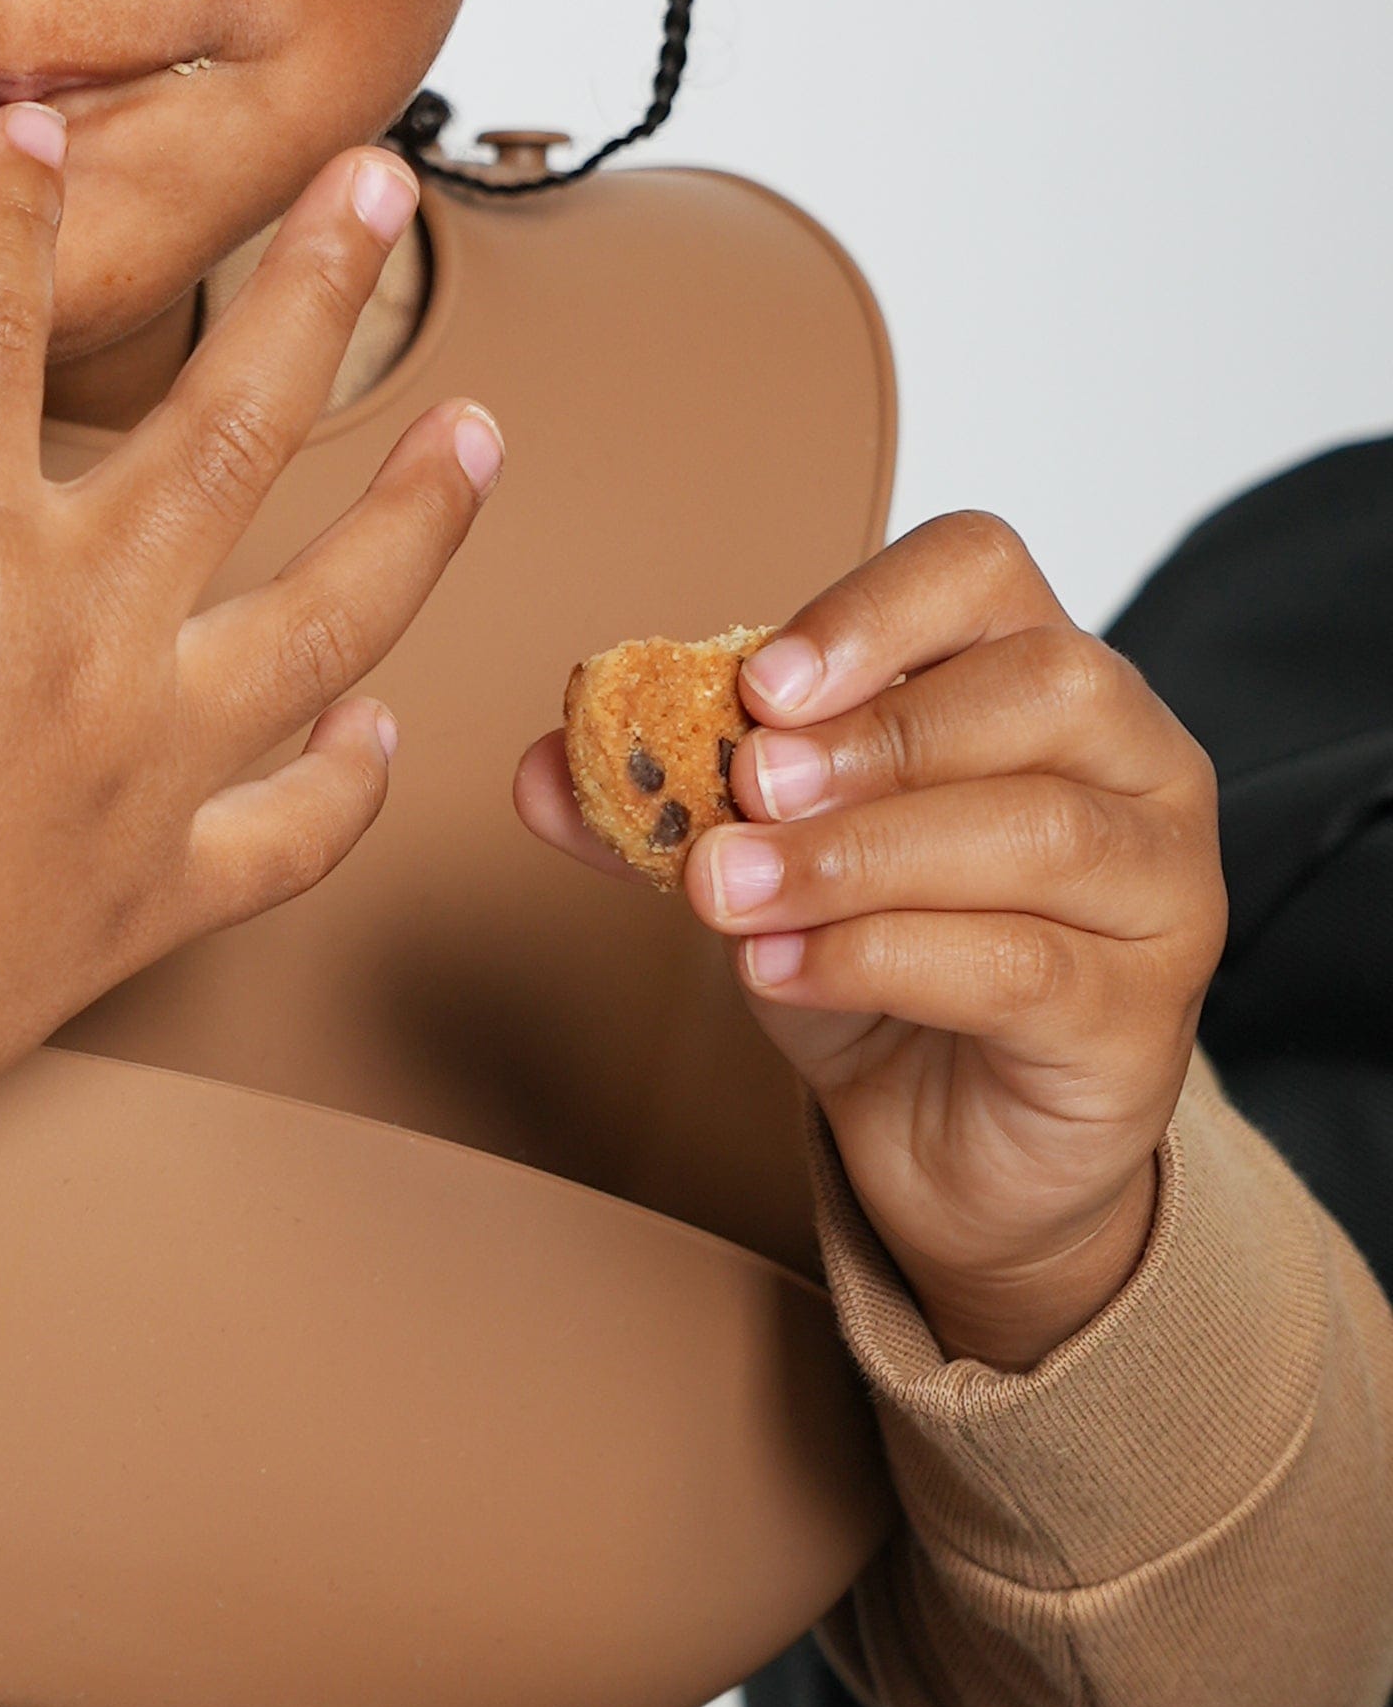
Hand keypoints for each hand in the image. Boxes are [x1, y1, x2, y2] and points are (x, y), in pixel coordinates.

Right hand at [0, 105, 502, 1264]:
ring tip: (480, 433)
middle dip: (315, 291)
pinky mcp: (163, 891)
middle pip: (230, 429)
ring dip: (416, 519)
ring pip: (328, 619)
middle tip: (381, 190)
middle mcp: (85, 637)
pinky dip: (345, 778)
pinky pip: (294, 831)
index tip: (46, 125)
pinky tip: (377, 724)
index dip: (13, 216)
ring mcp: (148, 768)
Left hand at [518, 514, 1226, 1368]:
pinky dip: (878, 959)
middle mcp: (1134, 759)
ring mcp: (1161, 885)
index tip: (759, 686)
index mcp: (1039, 671)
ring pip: (1034, 829)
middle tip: (747, 791)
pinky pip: (1021, 964)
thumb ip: (665, 798)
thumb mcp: (763, 851)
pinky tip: (779, 971)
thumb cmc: (882, 956)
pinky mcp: (1141, 1013)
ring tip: (727, 893)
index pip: (984, 568)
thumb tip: (545, 766)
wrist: (954, 1138)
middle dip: (873, 735)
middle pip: (1041, 685)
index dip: (871, 610)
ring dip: (854, 856)